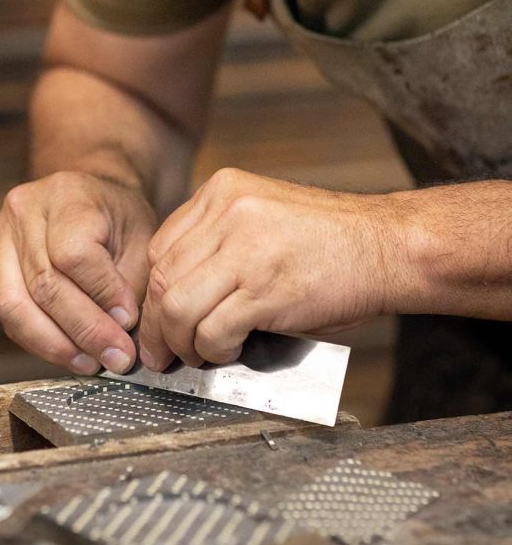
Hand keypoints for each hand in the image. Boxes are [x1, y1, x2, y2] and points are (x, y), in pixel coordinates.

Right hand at [0, 171, 154, 375]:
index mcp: (66, 195)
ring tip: (92, 363)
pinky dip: (40, 341)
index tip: (129, 320)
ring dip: (56, 345)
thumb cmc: (118, 217)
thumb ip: (130, 286)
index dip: (102, 294)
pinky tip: (71, 353)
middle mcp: (24, 211)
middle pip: (44, 285)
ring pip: (16, 305)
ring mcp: (1, 237)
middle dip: (84, 331)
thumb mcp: (140, 238)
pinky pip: (9, 313)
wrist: (87, 196)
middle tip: (117, 357)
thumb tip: (120, 336)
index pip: (74, 255)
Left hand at [139, 169, 395, 370]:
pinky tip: (231, 351)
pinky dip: (214, 350)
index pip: (160, 247)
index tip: (160, 318)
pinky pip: (213, 330)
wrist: (388, 246)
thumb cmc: (331, 242)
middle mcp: (228, 212)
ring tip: (199, 354)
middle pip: (161, 277)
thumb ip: (219, 240)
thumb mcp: (263, 216)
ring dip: (182, 342)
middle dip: (159, 325)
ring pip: (177, 306)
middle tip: (166, 351)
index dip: (154, 291)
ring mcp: (245, 248)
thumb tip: (177, 294)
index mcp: (222, 190)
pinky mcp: (265, 288)